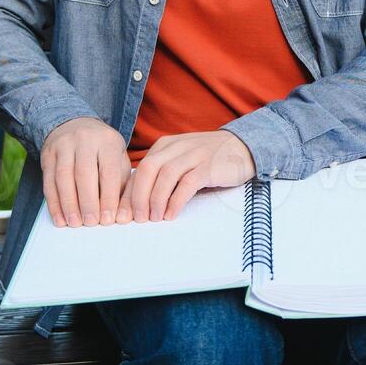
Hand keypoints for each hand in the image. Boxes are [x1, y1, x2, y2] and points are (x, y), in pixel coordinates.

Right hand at [40, 116, 128, 227]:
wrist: (75, 124)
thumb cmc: (102, 149)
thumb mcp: (118, 158)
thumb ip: (121, 182)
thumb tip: (121, 213)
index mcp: (107, 141)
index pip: (108, 171)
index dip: (108, 197)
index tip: (108, 219)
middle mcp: (85, 140)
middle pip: (84, 173)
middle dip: (87, 202)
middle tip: (91, 223)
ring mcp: (63, 145)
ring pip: (63, 177)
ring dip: (68, 204)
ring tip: (75, 223)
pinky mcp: (48, 155)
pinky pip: (48, 181)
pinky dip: (54, 203)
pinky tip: (60, 218)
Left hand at [117, 130, 255, 223]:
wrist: (243, 147)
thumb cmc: (208, 160)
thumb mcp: (181, 161)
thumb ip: (162, 175)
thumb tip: (138, 202)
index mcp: (164, 146)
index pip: (139, 169)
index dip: (129, 194)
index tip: (122, 215)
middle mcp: (176, 147)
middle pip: (148, 170)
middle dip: (138, 196)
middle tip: (137, 218)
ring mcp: (193, 155)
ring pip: (165, 176)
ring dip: (156, 199)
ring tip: (153, 218)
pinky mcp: (208, 166)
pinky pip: (187, 183)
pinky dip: (176, 200)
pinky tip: (171, 214)